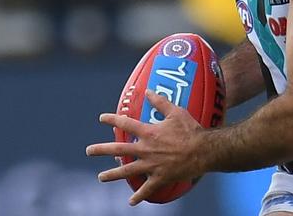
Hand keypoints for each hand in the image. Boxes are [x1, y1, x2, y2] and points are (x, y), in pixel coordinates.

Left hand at [86, 89, 205, 205]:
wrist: (203, 150)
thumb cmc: (190, 129)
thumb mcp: (176, 112)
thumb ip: (160, 102)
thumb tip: (148, 90)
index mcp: (149, 133)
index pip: (126, 123)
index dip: (112, 119)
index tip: (102, 118)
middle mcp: (146, 149)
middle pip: (119, 150)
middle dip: (101, 149)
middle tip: (89, 150)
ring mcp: (151, 165)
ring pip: (127, 171)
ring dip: (112, 175)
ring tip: (101, 177)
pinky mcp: (160, 177)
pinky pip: (147, 189)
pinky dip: (139, 196)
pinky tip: (131, 202)